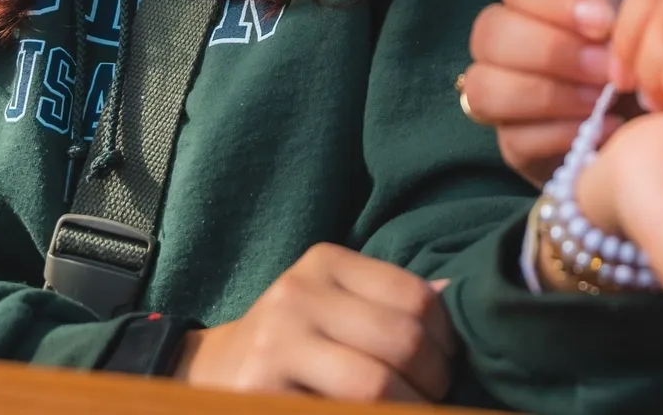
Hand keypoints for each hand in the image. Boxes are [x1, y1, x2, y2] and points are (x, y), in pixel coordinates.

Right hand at [177, 244, 454, 401]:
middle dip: (434, 382)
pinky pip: (345, 413)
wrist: (209, 372)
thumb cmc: (291, 340)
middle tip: (432, 399)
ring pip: (378, 385)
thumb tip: (453, 294)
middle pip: (404, 342)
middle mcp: (297, 296)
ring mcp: (275, 347)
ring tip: (410, 412)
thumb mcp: (333, 303)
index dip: (447, 342)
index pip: (417, 298)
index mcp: (324, 263)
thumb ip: (390, 301)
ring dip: (411, 409)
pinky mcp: (260, 394)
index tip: (445, 365)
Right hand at [463, 0, 629, 183]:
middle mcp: (505, 41)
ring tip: (601, 102)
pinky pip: (513, 138)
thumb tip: (606, 35)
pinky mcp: (511, 144)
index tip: (605, 25)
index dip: (558, 0)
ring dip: (549, 94)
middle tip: (606, 70)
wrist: (650, 127)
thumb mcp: (637, 37)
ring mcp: (500, 95)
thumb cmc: (639, 67)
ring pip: (483, 86)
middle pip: (490, 31)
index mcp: (539, 1)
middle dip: (553, 51)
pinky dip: (560, 135)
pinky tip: (603, 131)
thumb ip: (621, 25)